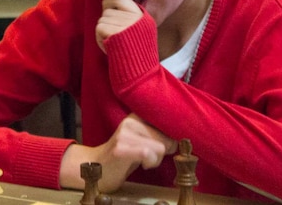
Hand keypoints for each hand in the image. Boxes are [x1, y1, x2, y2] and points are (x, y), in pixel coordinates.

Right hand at [60, 114, 175, 191]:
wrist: (97, 166)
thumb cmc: (125, 155)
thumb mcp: (142, 139)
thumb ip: (159, 134)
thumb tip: (184, 137)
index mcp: (137, 116)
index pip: (167, 120)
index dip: (173, 135)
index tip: (169, 144)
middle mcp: (130, 120)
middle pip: (167, 137)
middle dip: (164, 151)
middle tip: (149, 157)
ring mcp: (124, 134)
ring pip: (160, 147)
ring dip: (156, 160)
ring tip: (143, 161)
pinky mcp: (121, 148)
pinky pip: (148, 154)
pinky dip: (150, 162)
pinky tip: (140, 164)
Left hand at [95, 0, 142, 52]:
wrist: (141, 74)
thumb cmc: (135, 55)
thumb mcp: (138, 31)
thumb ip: (127, 17)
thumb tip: (105, 3)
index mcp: (143, 17)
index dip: (110, 3)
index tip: (109, 14)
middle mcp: (136, 18)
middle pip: (107, 11)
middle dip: (106, 24)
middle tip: (113, 38)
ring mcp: (127, 25)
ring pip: (101, 20)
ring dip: (102, 33)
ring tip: (113, 44)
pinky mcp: (117, 33)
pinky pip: (99, 28)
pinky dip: (99, 39)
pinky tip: (109, 48)